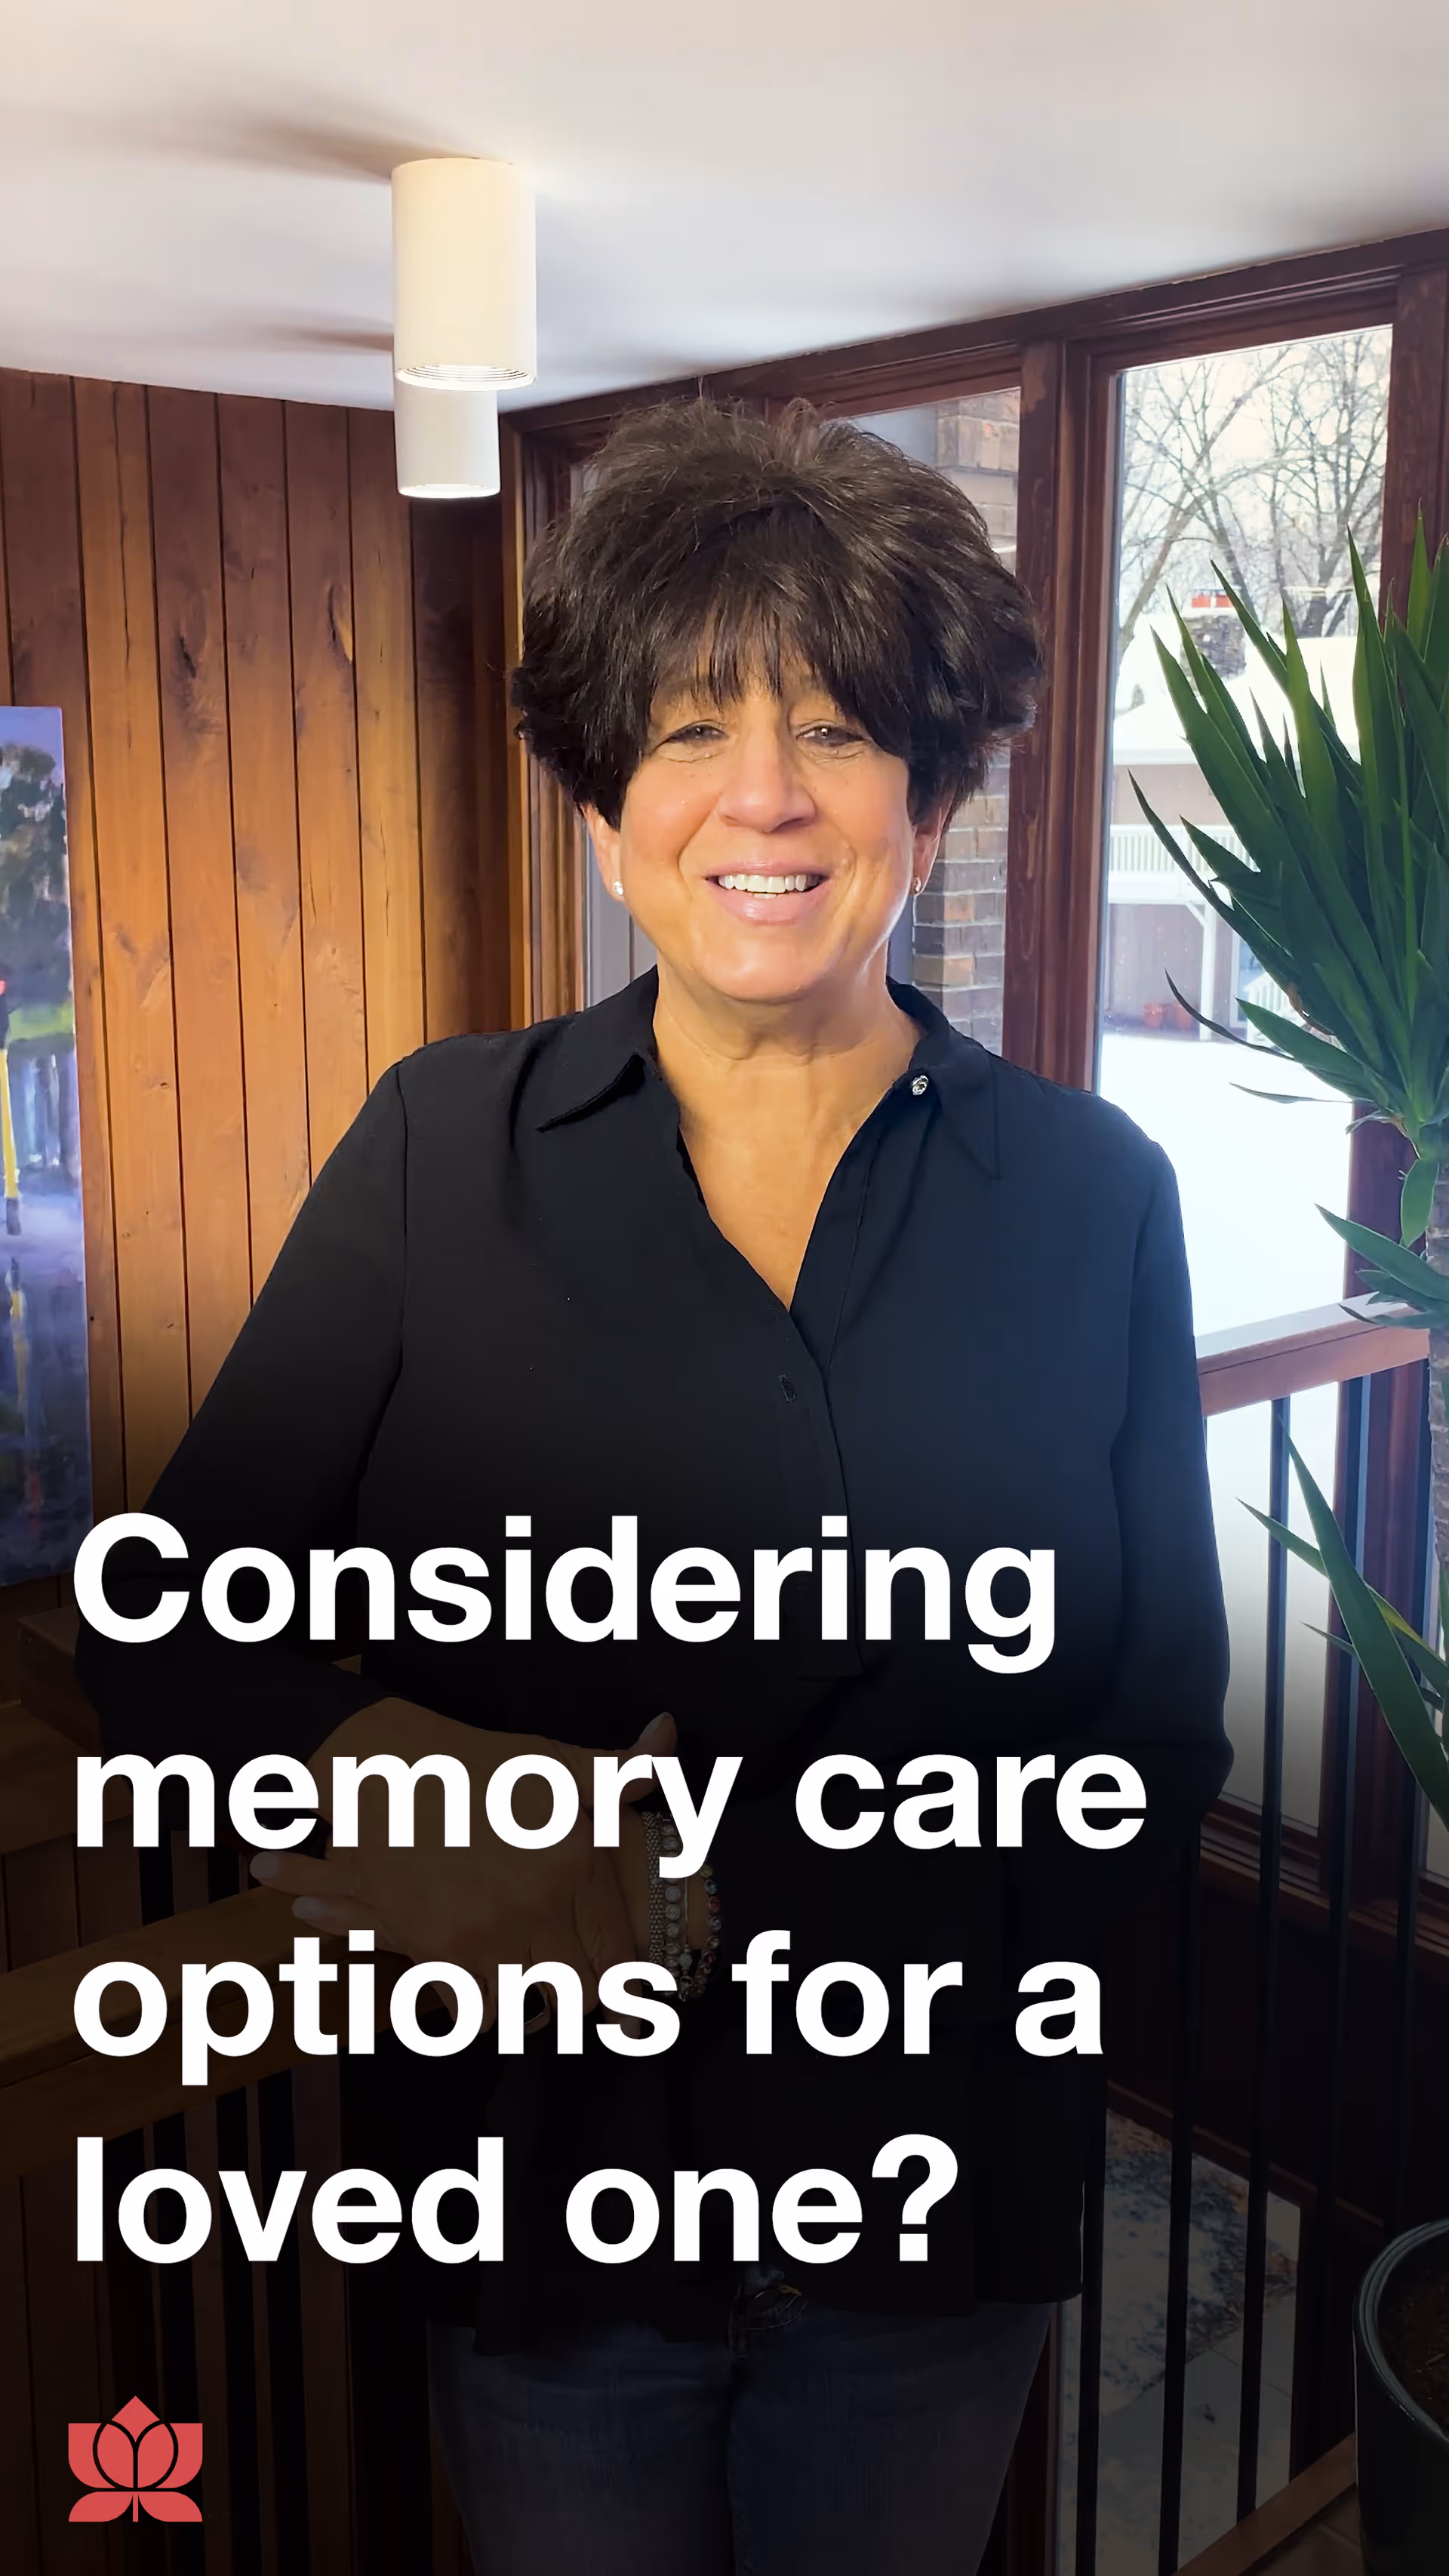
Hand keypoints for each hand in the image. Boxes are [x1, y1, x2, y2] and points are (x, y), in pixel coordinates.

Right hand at [250, 1704, 672, 2024]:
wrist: (386, 1769)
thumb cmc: (479, 1764)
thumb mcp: (555, 1762)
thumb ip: (620, 1770)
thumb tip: (669, 1733)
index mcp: (574, 1866)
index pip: (619, 1960)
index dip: (628, 1991)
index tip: (631, 2012)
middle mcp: (536, 1907)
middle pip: (578, 1996)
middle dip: (580, 1996)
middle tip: (576, 1988)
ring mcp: (484, 1933)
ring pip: (526, 2009)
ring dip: (531, 2003)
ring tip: (531, 1988)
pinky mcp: (436, 1948)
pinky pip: (474, 2009)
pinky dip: (482, 2006)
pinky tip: (485, 1985)